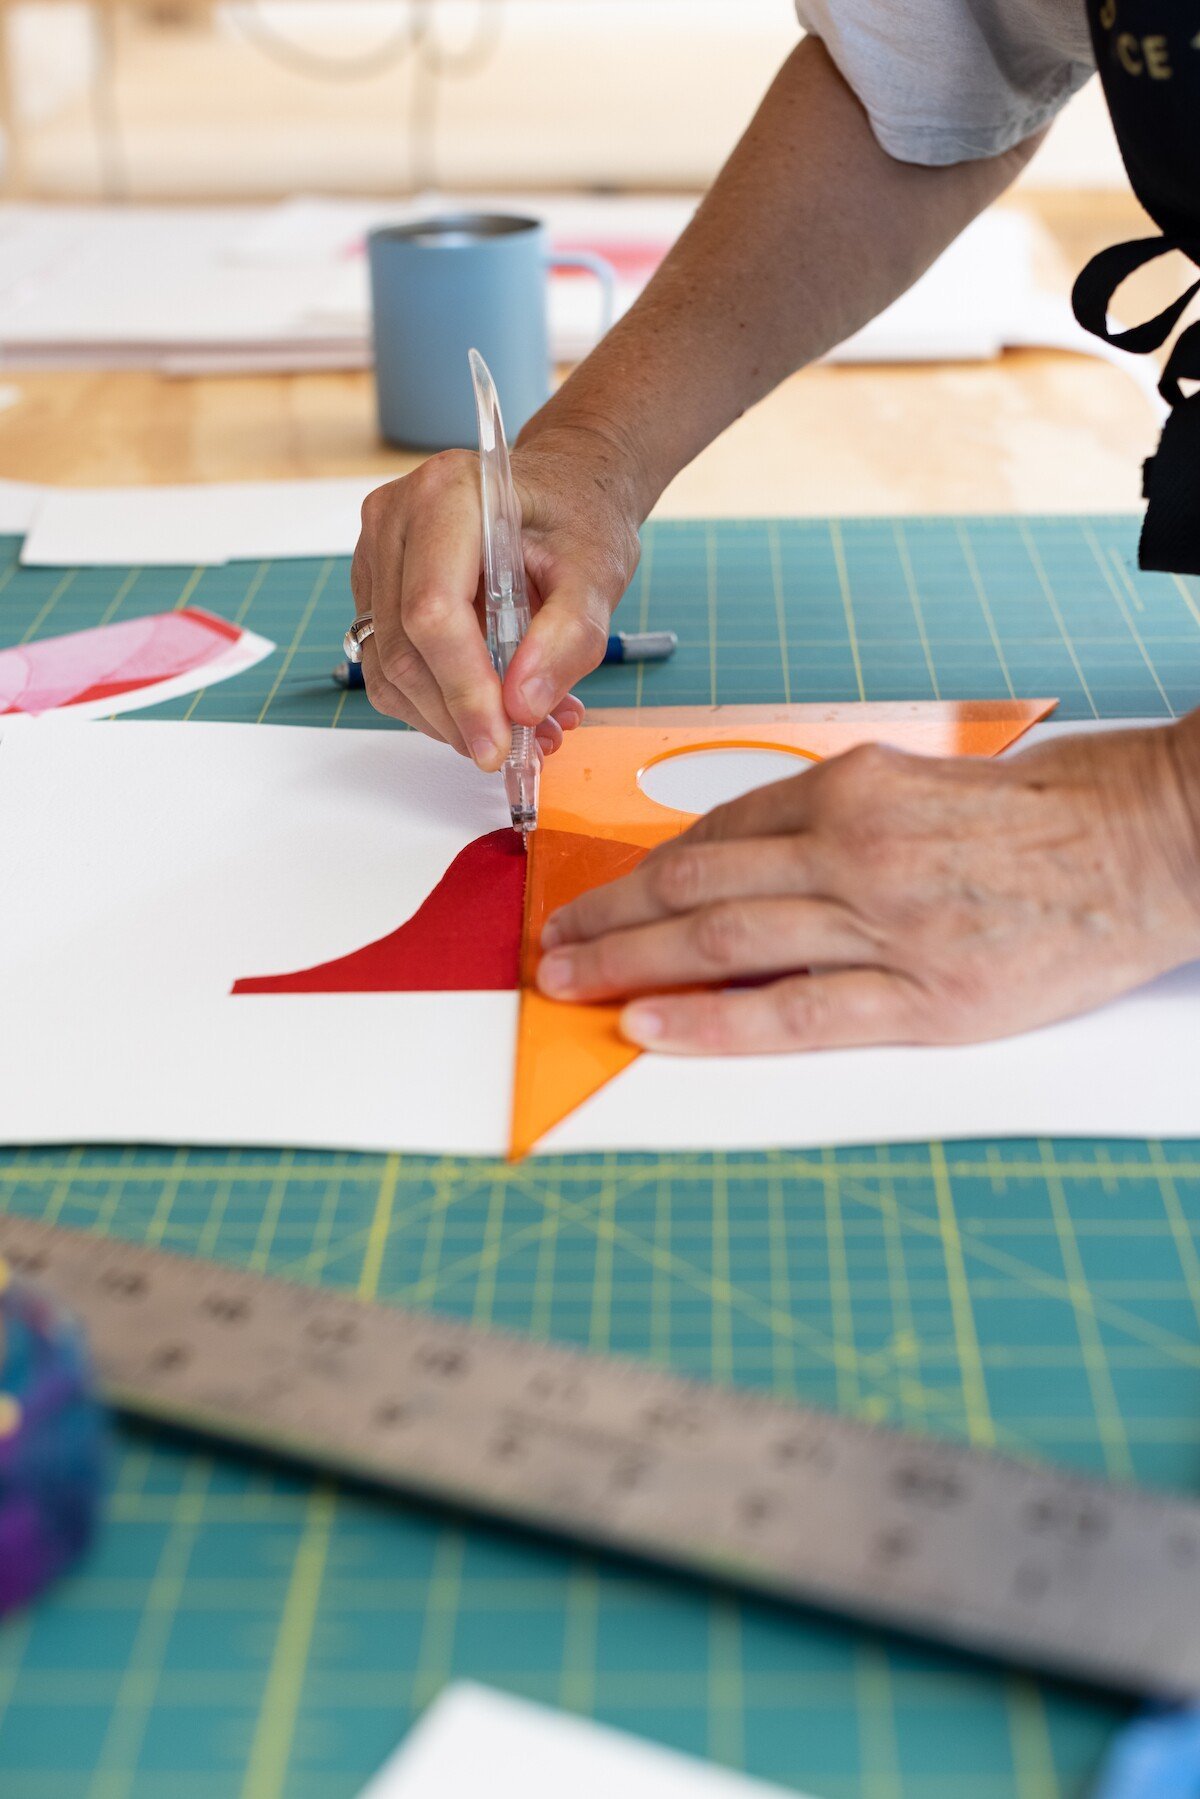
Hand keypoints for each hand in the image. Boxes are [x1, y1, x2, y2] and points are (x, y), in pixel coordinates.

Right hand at [351, 425, 641, 769]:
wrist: (561, 494)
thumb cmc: (577, 518)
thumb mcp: (598, 572)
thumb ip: (568, 638)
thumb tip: (522, 707)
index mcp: (447, 495)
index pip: (433, 611)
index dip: (464, 689)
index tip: (500, 744)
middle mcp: (394, 520)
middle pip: (404, 649)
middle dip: (460, 717)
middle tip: (520, 750)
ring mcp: (375, 555)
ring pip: (388, 669)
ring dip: (450, 721)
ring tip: (522, 730)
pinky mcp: (375, 590)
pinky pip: (389, 667)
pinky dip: (439, 705)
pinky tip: (494, 707)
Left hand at [536, 725, 1199, 1052]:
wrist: (1159, 840)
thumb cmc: (1056, 807)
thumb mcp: (933, 782)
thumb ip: (845, 819)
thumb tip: (756, 862)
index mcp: (857, 787)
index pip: (717, 834)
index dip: (643, 872)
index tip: (601, 895)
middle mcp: (857, 848)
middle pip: (696, 886)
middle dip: (609, 918)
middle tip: (552, 946)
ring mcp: (889, 925)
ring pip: (724, 944)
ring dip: (630, 963)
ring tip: (570, 984)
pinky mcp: (930, 1000)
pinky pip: (795, 1013)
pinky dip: (712, 1022)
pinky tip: (650, 1025)